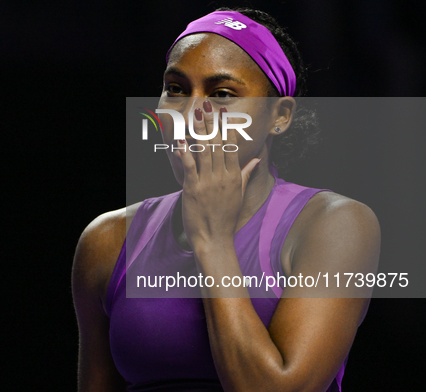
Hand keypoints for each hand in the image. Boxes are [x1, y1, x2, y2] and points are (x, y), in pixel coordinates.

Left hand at [177, 102, 260, 251]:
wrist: (215, 239)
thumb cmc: (226, 218)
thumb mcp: (239, 194)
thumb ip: (246, 175)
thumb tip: (256, 161)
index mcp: (234, 176)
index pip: (230, 146)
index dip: (226, 127)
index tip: (223, 113)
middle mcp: (222, 176)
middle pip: (216, 144)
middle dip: (211, 123)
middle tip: (207, 105)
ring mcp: (208, 182)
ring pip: (203, 151)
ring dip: (199, 131)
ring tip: (195, 115)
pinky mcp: (193, 189)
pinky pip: (189, 166)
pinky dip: (184, 152)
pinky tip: (181, 140)